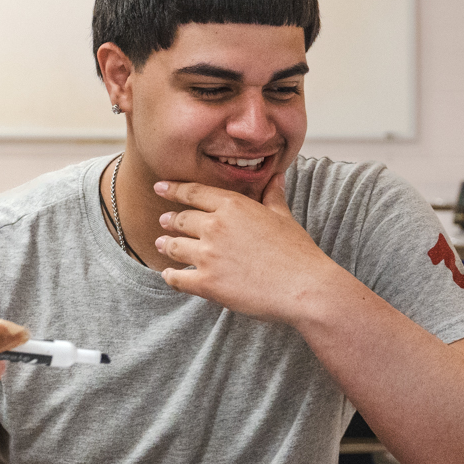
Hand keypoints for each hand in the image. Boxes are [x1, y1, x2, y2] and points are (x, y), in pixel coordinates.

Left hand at [151, 178, 346, 324]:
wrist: (304, 287)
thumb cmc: (297, 252)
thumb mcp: (284, 217)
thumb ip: (273, 196)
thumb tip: (277, 176)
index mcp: (233, 206)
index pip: (195, 193)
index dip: (174, 190)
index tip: (160, 187)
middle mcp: (215, 227)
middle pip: (181, 220)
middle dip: (169, 220)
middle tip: (164, 221)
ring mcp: (208, 256)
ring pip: (174, 247)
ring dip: (165, 245)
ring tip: (161, 244)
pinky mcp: (206, 283)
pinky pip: (176, 278)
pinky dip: (170, 276)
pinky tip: (169, 274)